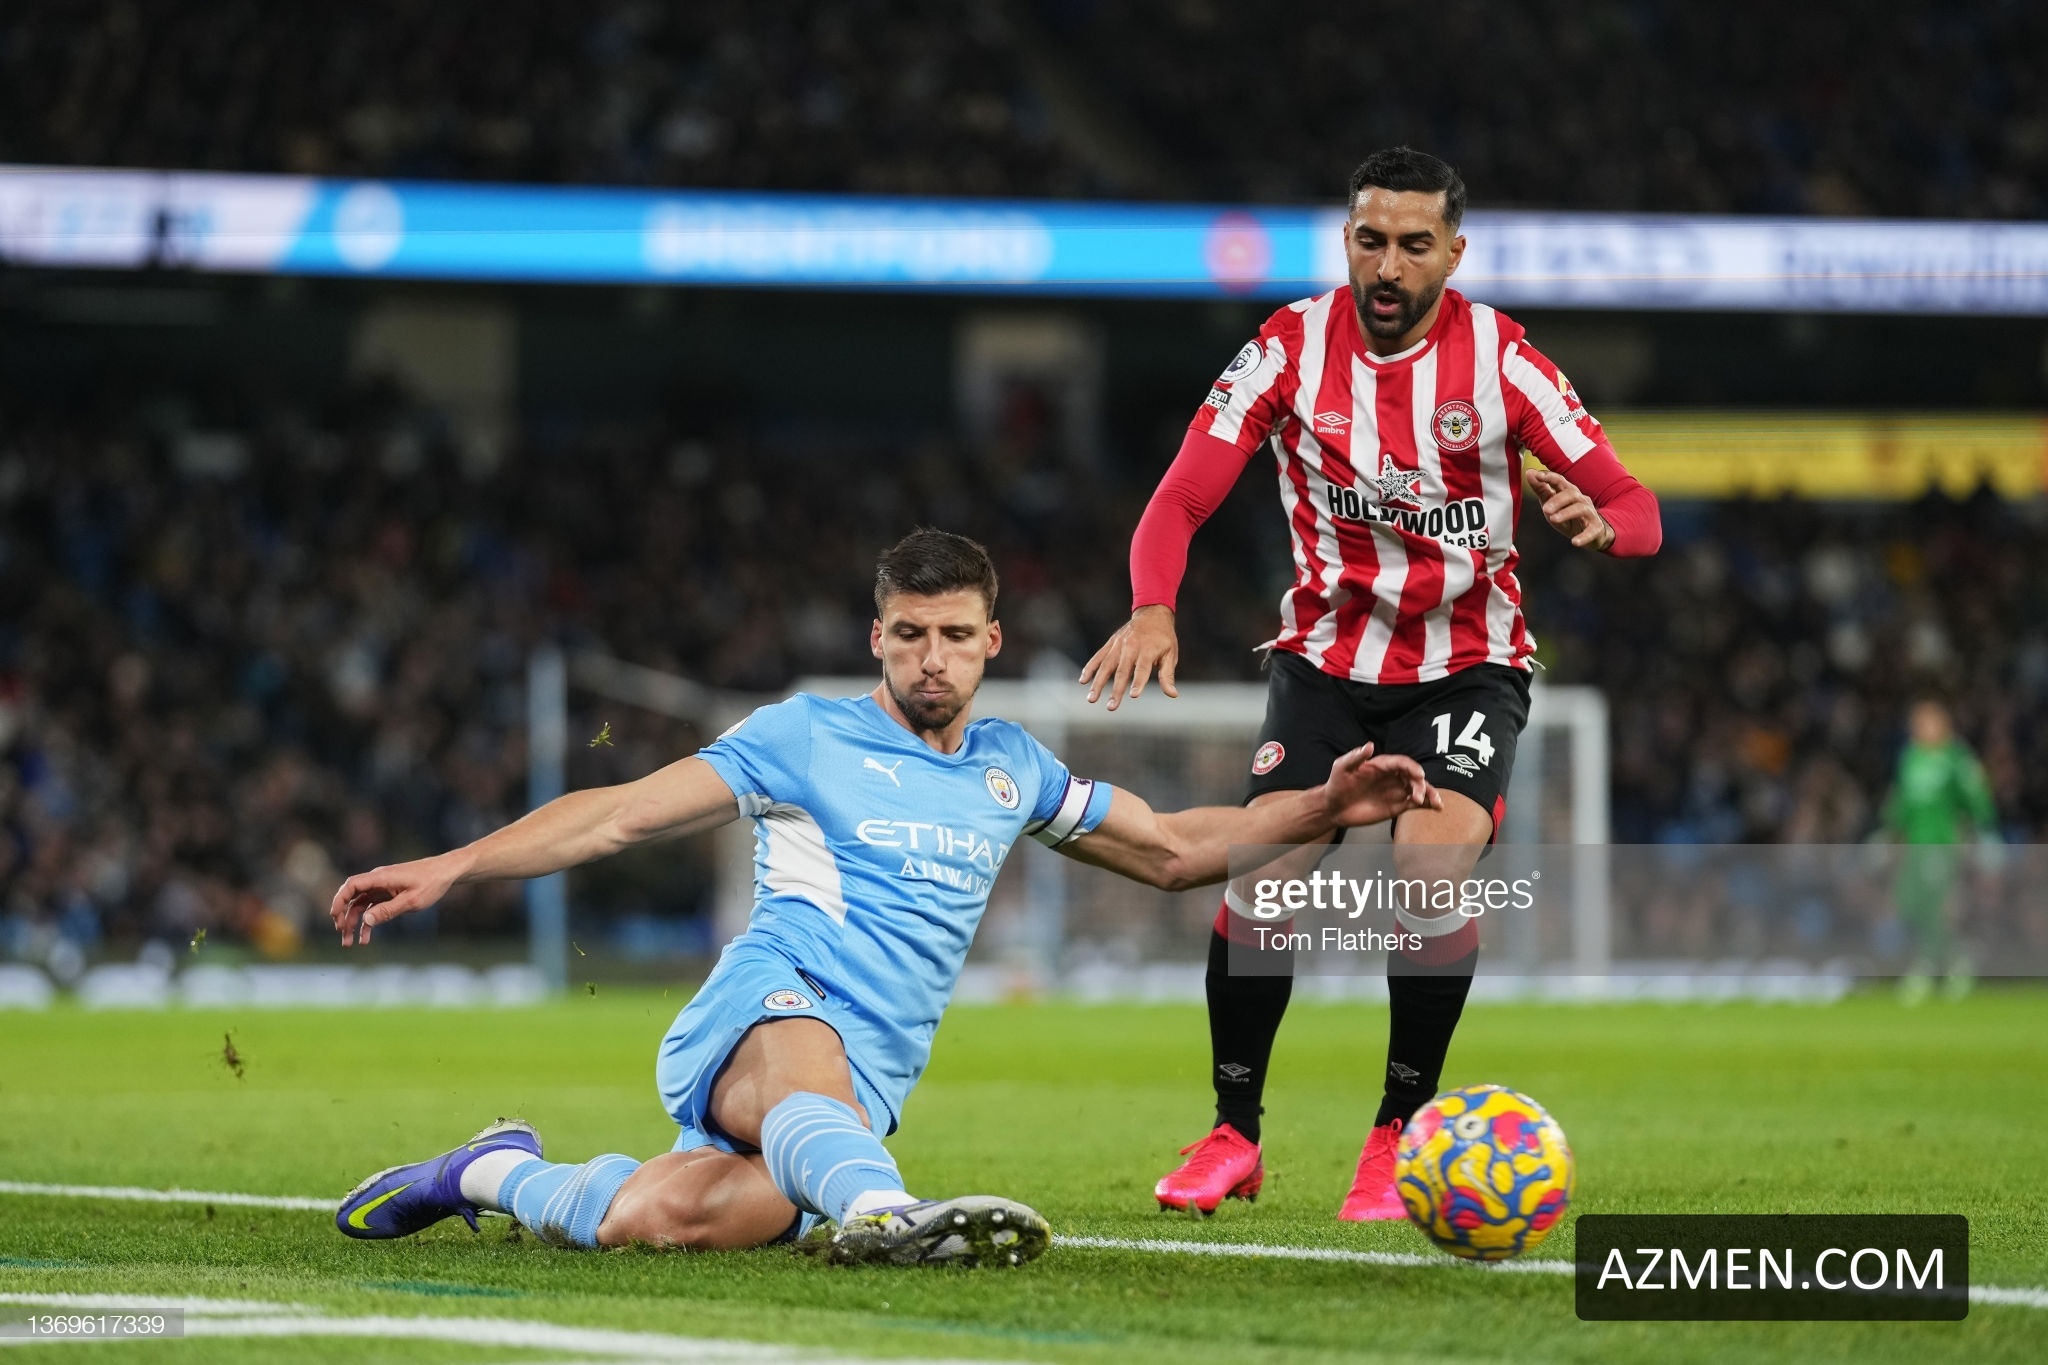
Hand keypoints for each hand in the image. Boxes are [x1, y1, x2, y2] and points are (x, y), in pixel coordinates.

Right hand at [330, 853, 462, 945]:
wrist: (447, 872)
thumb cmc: (432, 883)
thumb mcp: (411, 900)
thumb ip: (388, 911)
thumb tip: (365, 920)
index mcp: (381, 877)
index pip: (351, 885)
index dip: (339, 900)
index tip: (334, 918)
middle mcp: (378, 880)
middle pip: (352, 898)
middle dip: (344, 917)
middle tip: (342, 936)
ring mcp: (383, 887)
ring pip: (361, 905)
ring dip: (354, 923)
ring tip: (350, 943)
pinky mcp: (389, 892)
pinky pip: (373, 907)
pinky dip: (368, 922)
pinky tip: (366, 938)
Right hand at [1079, 604, 1179, 710]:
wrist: (1151, 613)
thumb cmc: (1163, 638)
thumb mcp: (1170, 654)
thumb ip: (1168, 675)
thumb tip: (1172, 694)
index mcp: (1148, 649)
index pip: (1143, 668)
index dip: (1139, 682)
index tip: (1134, 695)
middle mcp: (1131, 647)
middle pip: (1122, 671)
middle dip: (1116, 690)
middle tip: (1112, 706)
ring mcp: (1118, 645)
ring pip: (1106, 666)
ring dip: (1098, 683)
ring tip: (1091, 698)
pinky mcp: (1110, 644)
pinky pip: (1098, 657)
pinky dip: (1090, 668)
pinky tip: (1083, 681)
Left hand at [1319, 744, 1440, 827]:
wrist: (1334, 807)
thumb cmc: (1337, 784)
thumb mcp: (1341, 767)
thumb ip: (1355, 757)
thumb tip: (1369, 745)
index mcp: (1382, 765)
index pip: (1401, 763)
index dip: (1411, 767)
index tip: (1418, 774)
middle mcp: (1392, 776)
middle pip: (1413, 776)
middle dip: (1420, 784)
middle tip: (1419, 794)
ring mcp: (1396, 791)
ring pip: (1418, 789)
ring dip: (1429, 793)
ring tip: (1436, 802)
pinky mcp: (1397, 805)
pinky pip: (1415, 803)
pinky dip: (1427, 804)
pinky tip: (1436, 807)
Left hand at [1524, 466, 1613, 550]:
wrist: (1590, 534)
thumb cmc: (1567, 516)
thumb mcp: (1551, 503)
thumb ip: (1541, 489)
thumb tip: (1529, 472)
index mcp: (1569, 492)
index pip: (1560, 481)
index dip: (1550, 477)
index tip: (1537, 476)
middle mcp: (1581, 500)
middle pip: (1571, 494)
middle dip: (1558, 500)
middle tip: (1545, 509)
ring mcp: (1590, 514)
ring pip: (1581, 509)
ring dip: (1567, 513)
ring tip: (1554, 519)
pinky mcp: (1596, 528)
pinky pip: (1591, 531)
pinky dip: (1584, 536)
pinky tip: (1574, 542)